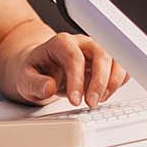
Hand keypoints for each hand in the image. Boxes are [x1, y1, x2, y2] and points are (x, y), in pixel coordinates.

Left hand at [1, 31, 129, 107]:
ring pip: (115, 59)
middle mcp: (81, 43)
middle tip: (91, 103)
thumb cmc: (35, 71)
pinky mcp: (105, 62)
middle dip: (99, 82)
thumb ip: (35, 83)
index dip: (77, 79)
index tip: (74, 100)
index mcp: (61, 43)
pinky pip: (121, 68)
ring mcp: (96, 51)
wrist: (41, 67)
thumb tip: (49, 87)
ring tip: (98, 100)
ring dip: (112, 83)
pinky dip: (118, 82)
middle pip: (100, 54)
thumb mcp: (25, 79)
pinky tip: (105, 94)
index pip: (74, 57)